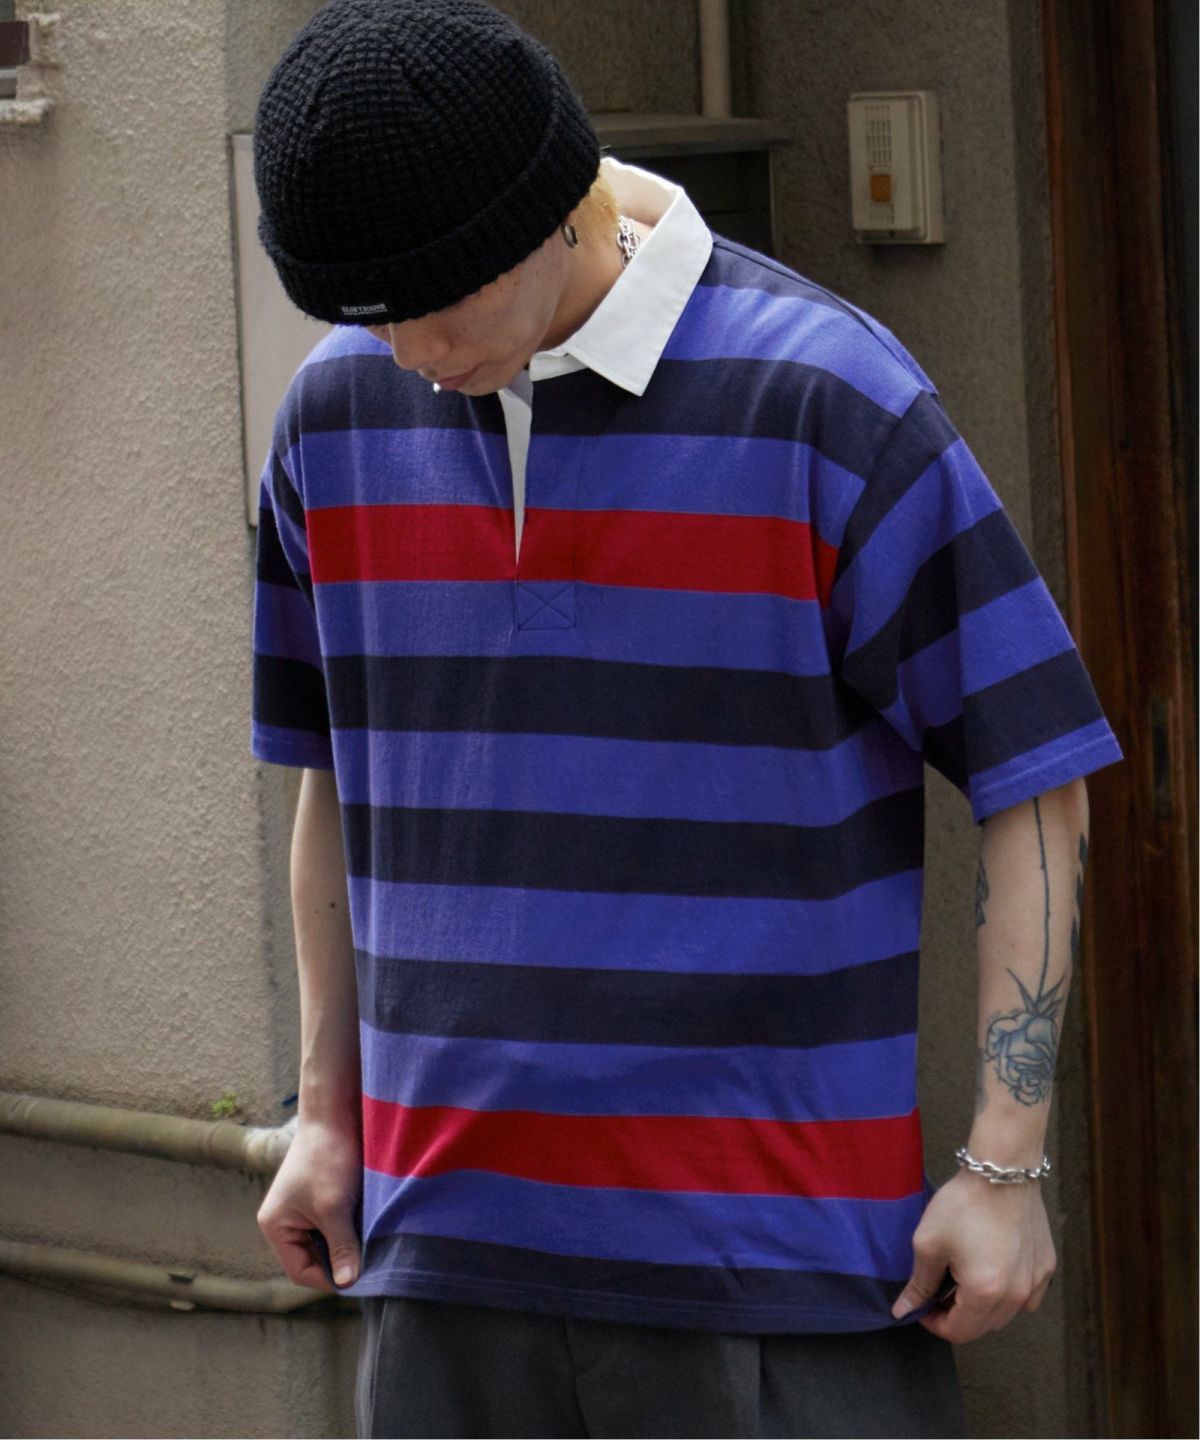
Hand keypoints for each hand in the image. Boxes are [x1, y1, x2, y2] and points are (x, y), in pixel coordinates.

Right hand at [257, 1115, 362, 1290]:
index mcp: (276, 1226)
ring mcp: (302, 1209)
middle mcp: (284, 1221)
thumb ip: (341, 1247)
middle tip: (370, 1262)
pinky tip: (367, 1225)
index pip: (301, 1272)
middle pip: (313, 1258)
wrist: (335, 1113)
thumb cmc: (328, 1158)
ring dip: (347, 1243)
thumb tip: (349, 1284)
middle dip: (340, 1260)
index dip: (330, 1279)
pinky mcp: (320, 1197)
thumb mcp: (335, 1208)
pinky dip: (350, 1228)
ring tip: (370, 1241)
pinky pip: (334, 1225)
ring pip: (327, 1242)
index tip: (361, 1279)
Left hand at [891, 1169, 1055, 1342]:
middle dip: (956, 1316)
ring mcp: (1036, 1282)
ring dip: (982, 1307)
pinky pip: (1025, 1297)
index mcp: (985, 1293)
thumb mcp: (929, 1243)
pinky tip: (991, 1269)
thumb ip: (919, 1284)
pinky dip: (1007, 1294)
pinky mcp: (1046, 1266)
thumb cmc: (963, 1204)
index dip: (934, 1323)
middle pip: (983, 1327)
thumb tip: (904, 1311)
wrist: (1001, 1171)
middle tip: (938, 1291)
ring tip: (962, 1278)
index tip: (922, 1306)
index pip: (959, 1332)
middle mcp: (1017, 1296)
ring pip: (1005, 1315)